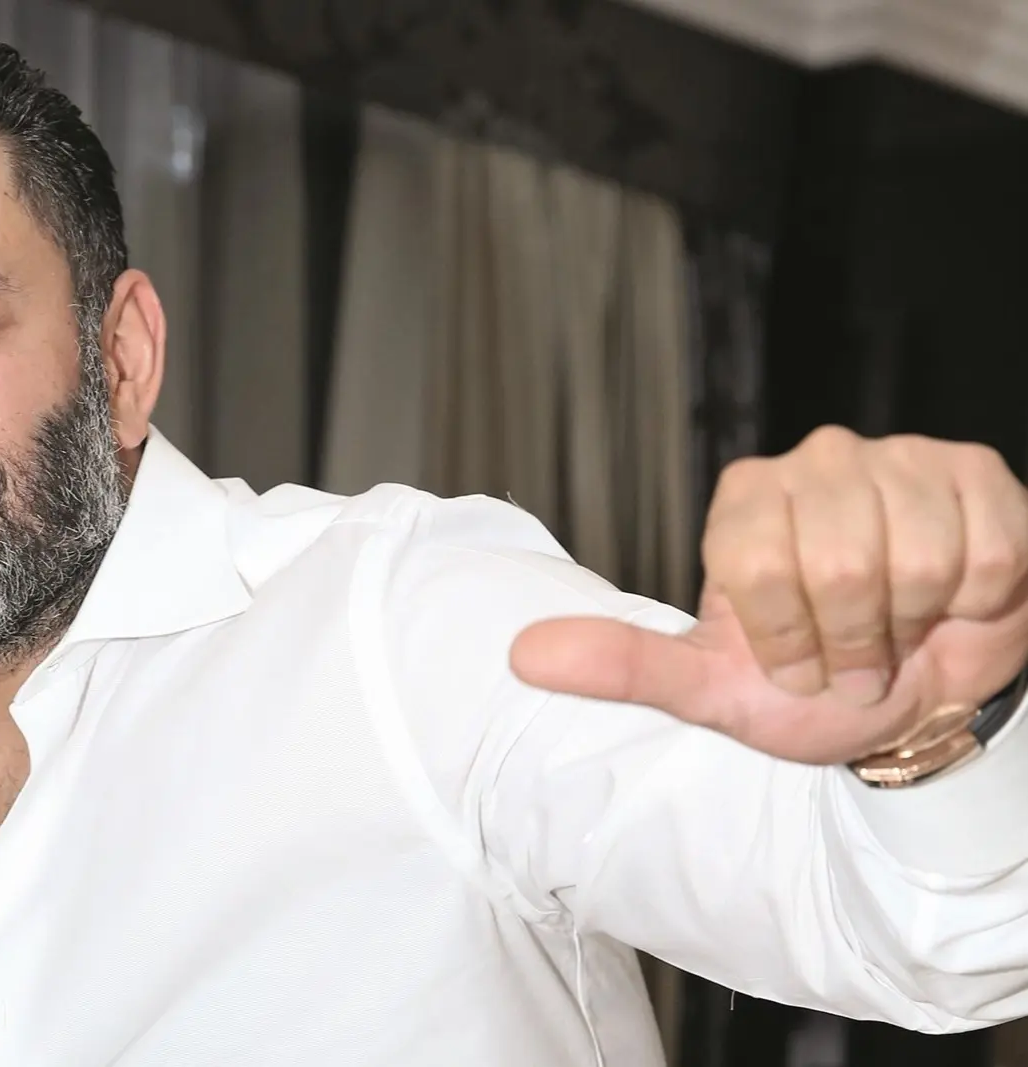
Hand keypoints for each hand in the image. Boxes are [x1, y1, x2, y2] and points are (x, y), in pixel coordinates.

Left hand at [510, 426, 1027, 763]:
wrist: (922, 697)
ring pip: (918, 558)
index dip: (788, 640)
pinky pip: (987, 550)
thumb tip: (523, 655)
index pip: (758, 570)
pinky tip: (955, 601)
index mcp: (742, 502)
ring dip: (915, 623)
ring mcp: (898, 458)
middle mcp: (814, 461)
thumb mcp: (710, 686)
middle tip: (855, 655)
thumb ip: (623, 664)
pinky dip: (976, 602)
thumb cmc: (814, 683)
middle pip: (843, 564)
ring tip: (901, 628)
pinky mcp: (975, 471)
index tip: (796, 661)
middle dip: (855, 639)